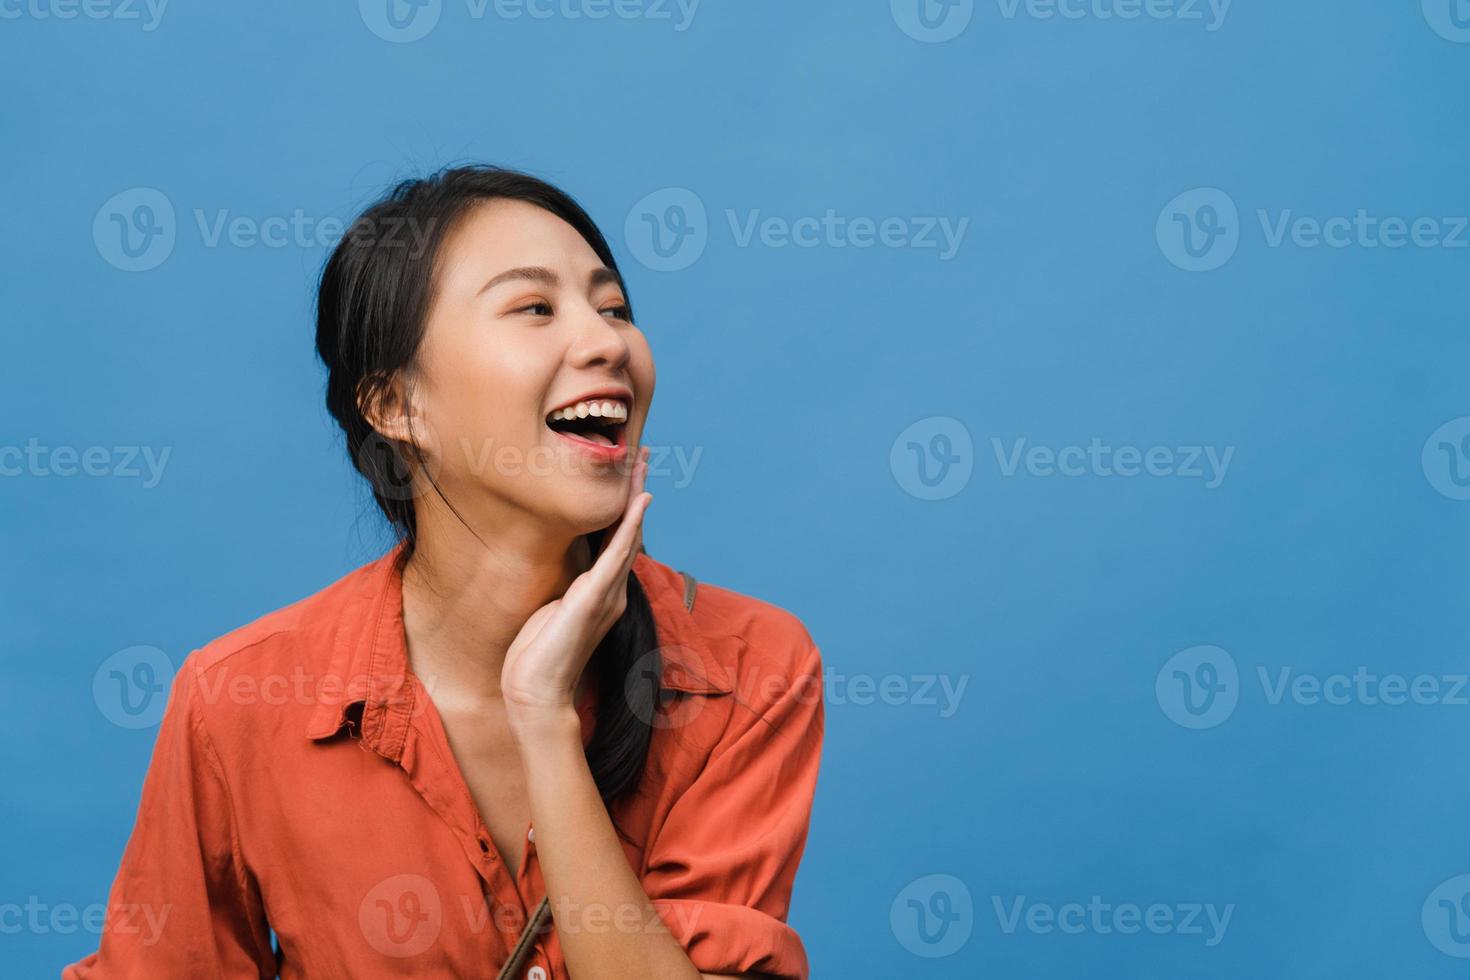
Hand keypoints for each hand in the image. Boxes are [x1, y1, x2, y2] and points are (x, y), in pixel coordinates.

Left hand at [501, 446, 652, 728]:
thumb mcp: (550, 613)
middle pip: (628, 531)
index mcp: (599, 593)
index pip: (614, 541)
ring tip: (641, 467)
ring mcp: (606, 595)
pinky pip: (617, 555)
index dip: (623, 508)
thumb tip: (563, 570)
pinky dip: (629, 526)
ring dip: (635, 498)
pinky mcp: (594, 598)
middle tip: (642, 456)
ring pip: (627, 536)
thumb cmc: (536, 659)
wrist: (536, 695)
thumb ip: (563, 590)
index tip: (628, 477)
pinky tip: (639, 503)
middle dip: (634, 492)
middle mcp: (610, 591)